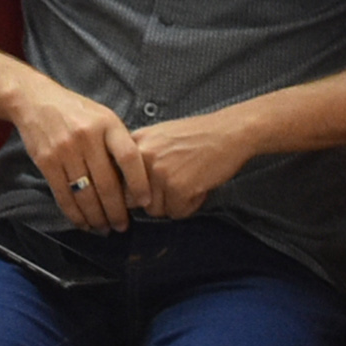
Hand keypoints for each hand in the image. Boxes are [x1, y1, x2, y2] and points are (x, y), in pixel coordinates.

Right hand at [5, 77, 149, 231]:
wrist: (36, 101)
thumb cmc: (76, 112)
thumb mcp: (103, 117)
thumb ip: (117, 142)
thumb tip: (135, 178)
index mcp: (108, 124)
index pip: (129, 157)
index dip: (139, 183)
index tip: (145, 201)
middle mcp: (87, 137)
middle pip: (107, 183)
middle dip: (116, 210)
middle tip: (122, 226)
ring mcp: (66, 150)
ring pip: (85, 194)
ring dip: (96, 217)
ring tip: (104, 228)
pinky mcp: (47, 162)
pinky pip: (63, 195)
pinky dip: (74, 214)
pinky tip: (83, 222)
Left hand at [129, 108, 258, 219]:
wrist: (229, 132)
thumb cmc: (198, 135)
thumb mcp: (159, 136)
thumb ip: (139, 157)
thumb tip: (125, 188)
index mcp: (134, 142)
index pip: (116, 180)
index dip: (130, 192)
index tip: (140, 195)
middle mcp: (142, 157)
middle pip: (134, 200)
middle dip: (154, 199)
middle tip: (174, 185)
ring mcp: (159, 172)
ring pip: (156, 210)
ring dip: (173, 203)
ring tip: (190, 182)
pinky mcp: (177, 187)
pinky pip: (177, 213)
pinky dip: (190, 206)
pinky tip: (199, 186)